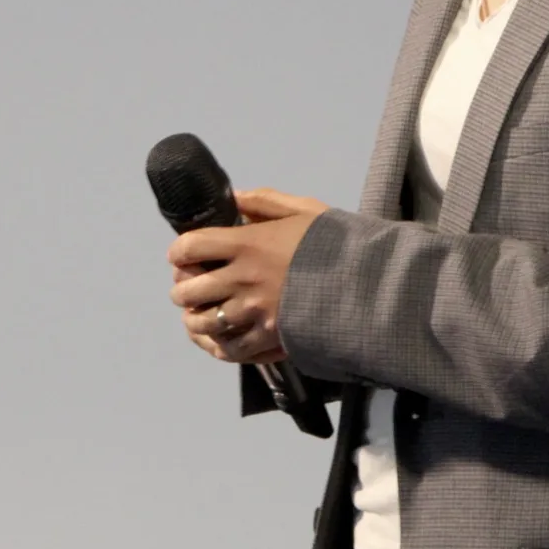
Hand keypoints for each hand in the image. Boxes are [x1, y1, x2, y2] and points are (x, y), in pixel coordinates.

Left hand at [167, 189, 328, 363]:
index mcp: (247, 244)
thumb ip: (265, 202)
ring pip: (203, 322)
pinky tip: (216, 340)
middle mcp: (243, 279)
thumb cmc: (336, 244)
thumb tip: (236, 198)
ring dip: (194, 318)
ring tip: (196, 315)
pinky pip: (230, 349)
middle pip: (189, 289)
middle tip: (187, 287)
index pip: (190, 246)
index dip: (179, 251)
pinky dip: (217, 346)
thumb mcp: (304, 210)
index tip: (182, 255)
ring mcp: (254, 312)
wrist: (369, 284)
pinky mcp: (269, 338)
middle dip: (182, 288)